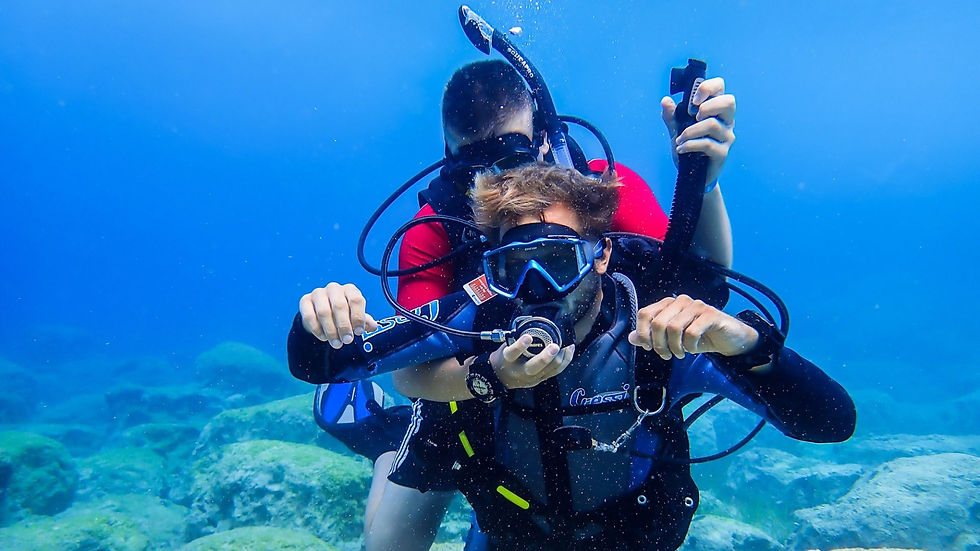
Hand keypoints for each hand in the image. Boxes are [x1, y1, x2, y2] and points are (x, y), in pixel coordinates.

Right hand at [299, 282, 377, 348]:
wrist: (322, 313)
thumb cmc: (344, 314)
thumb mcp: (355, 316)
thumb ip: (365, 321)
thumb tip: (373, 326)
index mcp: (349, 289)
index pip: (356, 299)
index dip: (358, 317)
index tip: (358, 332)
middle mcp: (334, 288)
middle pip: (339, 306)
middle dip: (344, 326)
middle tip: (347, 341)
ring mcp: (318, 293)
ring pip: (323, 312)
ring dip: (331, 330)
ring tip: (337, 343)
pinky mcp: (305, 301)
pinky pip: (309, 316)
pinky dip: (317, 329)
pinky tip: (323, 338)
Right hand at [489, 335, 574, 388]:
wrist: (501, 378)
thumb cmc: (505, 358)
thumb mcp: (505, 346)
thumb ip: (516, 338)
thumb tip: (532, 322)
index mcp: (508, 360)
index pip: (512, 353)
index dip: (520, 346)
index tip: (528, 337)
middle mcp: (520, 371)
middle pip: (534, 366)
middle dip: (546, 357)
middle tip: (554, 346)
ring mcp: (532, 378)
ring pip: (549, 370)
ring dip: (560, 357)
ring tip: (566, 345)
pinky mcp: (540, 380)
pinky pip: (556, 371)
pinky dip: (565, 360)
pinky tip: (569, 350)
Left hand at [628, 294, 757, 359]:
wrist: (729, 338)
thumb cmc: (699, 336)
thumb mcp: (671, 339)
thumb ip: (651, 336)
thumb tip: (631, 338)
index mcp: (668, 303)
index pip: (644, 314)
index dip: (642, 333)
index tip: (648, 347)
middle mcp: (680, 301)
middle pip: (657, 323)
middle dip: (658, 344)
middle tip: (665, 355)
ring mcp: (696, 306)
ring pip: (673, 328)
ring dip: (674, 347)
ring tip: (679, 354)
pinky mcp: (710, 315)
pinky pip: (691, 332)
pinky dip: (689, 346)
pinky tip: (693, 349)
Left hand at [660, 76, 735, 186]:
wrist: (692, 176)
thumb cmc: (689, 148)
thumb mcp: (677, 130)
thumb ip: (672, 116)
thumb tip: (665, 100)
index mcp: (716, 110)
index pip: (721, 88)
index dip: (709, 87)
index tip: (694, 98)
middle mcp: (726, 121)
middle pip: (728, 102)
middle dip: (709, 105)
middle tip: (694, 115)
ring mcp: (727, 137)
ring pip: (712, 125)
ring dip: (690, 131)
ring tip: (679, 139)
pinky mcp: (722, 153)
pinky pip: (707, 144)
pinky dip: (690, 145)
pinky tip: (681, 149)